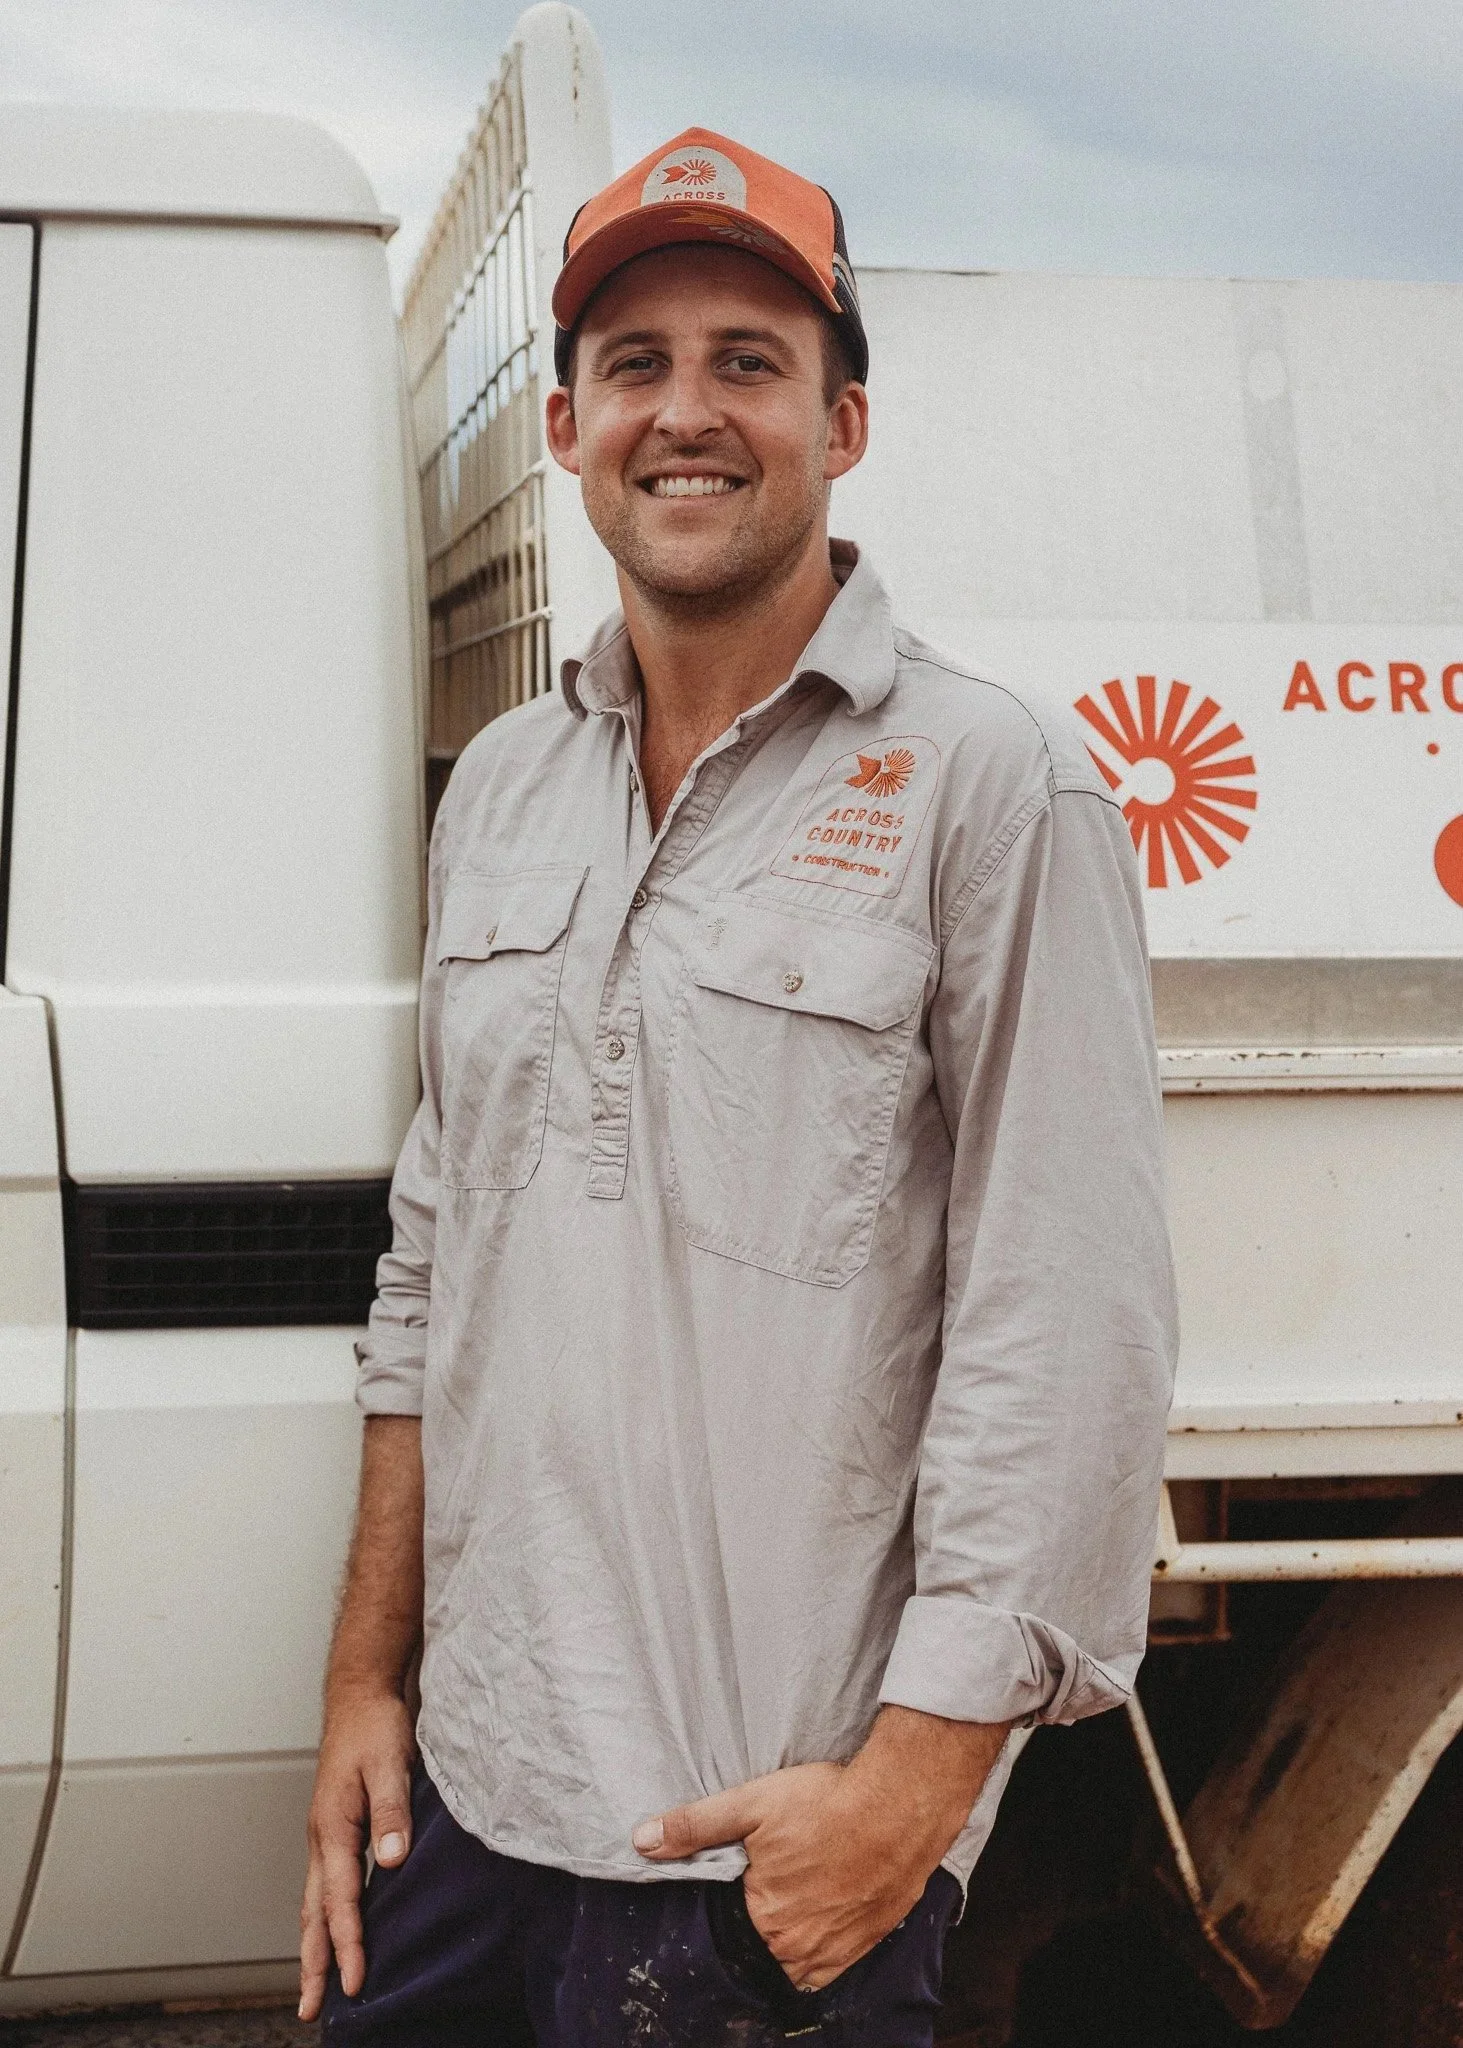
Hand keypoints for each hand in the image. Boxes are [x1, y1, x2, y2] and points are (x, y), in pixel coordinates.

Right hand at [298, 1690, 415, 2021]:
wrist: (360, 1695)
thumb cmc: (375, 1727)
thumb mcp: (391, 1764)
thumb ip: (393, 1812)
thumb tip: (391, 1861)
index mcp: (333, 1827)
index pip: (341, 1899)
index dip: (348, 1944)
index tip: (355, 1982)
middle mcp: (322, 1838)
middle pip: (314, 1914)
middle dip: (313, 1964)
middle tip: (310, 2010)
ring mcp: (324, 1835)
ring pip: (314, 1903)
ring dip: (314, 1946)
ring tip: (315, 1986)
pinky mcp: (335, 1829)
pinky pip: (325, 1885)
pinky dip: (325, 1917)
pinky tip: (333, 1930)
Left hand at [632, 1706, 1008, 1990]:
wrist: (900, 1803)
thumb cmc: (827, 1802)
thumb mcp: (751, 1805)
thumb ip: (694, 1828)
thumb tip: (641, 1841)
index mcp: (764, 1920)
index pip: (731, 1925)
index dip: (736, 1897)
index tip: (749, 1872)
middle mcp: (798, 1949)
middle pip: (765, 1942)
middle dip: (764, 1915)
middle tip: (778, 1874)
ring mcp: (836, 1951)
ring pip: (798, 1957)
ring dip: (793, 1933)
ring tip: (800, 1890)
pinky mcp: (868, 1942)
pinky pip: (833, 1962)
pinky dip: (823, 1944)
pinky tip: (824, 1907)